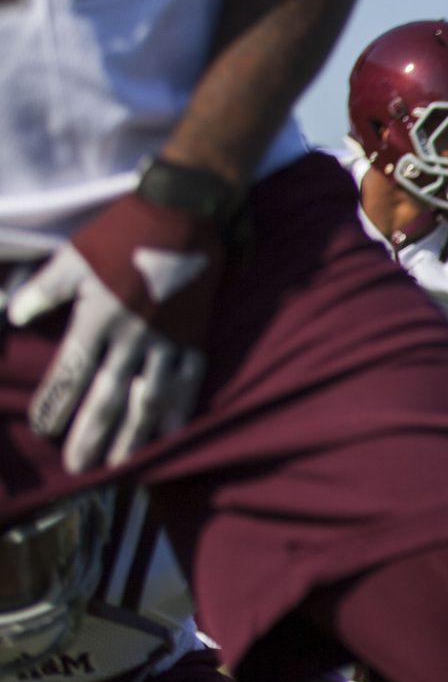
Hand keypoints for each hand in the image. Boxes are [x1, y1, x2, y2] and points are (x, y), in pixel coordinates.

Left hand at [5, 190, 221, 470]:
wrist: (187, 215)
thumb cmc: (123, 233)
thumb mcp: (74, 256)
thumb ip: (43, 290)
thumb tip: (11, 317)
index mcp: (99, 315)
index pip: (72, 370)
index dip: (56, 401)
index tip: (42, 428)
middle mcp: (134, 336)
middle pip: (108, 395)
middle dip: (91, 433)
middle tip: (78, 466)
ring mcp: (169, 341)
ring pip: (149, 398)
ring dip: (134, 435)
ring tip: (121, 464)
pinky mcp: (195, 339)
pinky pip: (188, 384)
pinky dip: (179, 413)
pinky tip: (170, 439)